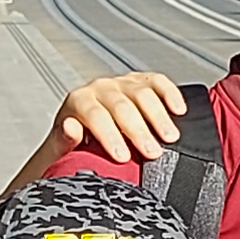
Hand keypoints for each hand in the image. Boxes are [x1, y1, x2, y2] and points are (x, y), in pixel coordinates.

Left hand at [36, 71, 186, 174]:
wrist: (85, 136)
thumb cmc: (73, 147)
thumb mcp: (59, 150)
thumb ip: (62, 140)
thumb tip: (71, 128)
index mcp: (78, 101)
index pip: (94, 115)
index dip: (109, 136)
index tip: (122, 157)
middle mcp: (100, 88)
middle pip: (122, 105)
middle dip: (138, 130)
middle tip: (152, 152)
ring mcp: (122, 83)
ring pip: (142, 93)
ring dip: (158, 116)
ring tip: (170, 138)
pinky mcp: (141, 82)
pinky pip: (158, 82)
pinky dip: (170, 94)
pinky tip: (179, 110)